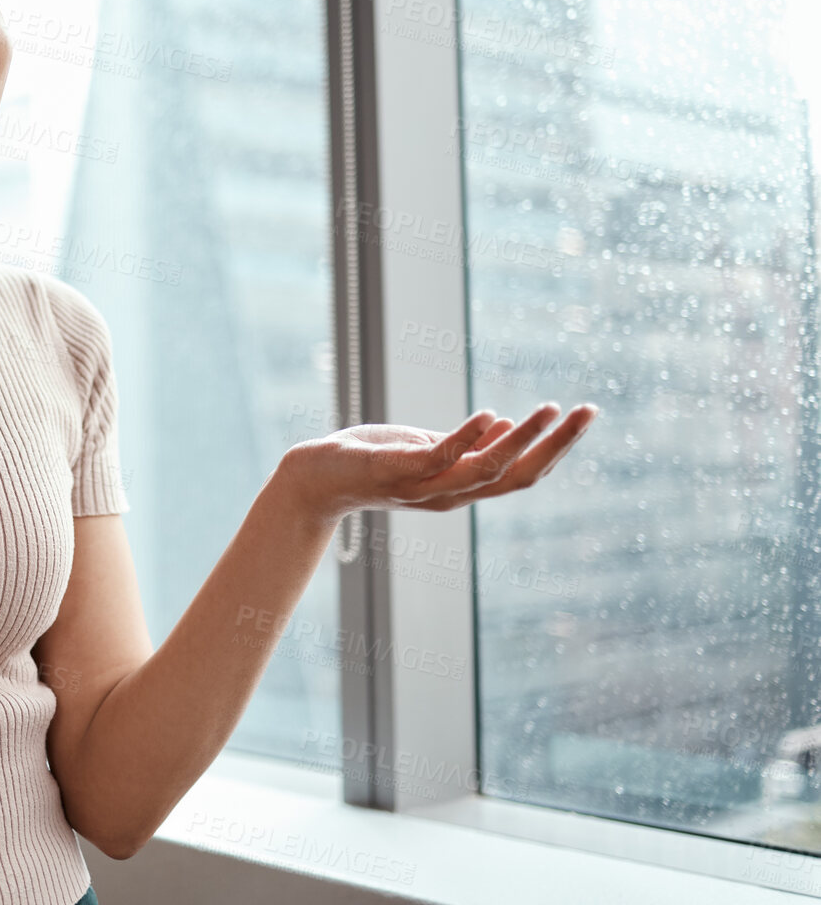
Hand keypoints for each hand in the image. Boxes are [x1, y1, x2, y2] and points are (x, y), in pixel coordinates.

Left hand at [279, 402, 598, 523]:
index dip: (558, 448)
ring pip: (486, 470)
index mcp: (462, 487)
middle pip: (518, 477)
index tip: (587, 414)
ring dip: (522, 440)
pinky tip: (490, 415)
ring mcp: (424, 486)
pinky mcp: (397, 471)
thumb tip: (506, 426)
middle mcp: (450, 495)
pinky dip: (467, 438)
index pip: (523, 473)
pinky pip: (440, 459)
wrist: (314, 478)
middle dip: (558, 446)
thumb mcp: (426, 450)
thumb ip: (465, 445)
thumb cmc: (370, 459)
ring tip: (548, 409)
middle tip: (589, 411)